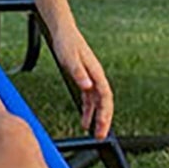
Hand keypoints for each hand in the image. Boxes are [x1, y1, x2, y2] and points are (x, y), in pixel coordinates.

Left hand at [49, 25, 113, 139]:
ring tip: (93, 132)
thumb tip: (88, 87)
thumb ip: (79, 73)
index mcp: (96, 73)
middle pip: (104, 102)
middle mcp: (96, 77)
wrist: (63, 31)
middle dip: (104, 120)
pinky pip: (89, 99)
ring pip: (97, 102)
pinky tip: (84, 120)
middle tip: (100, 136)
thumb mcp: (70, 58)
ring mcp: (91, 78)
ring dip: (96, 117)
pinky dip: (88, 110)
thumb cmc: (67, 42)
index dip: (105, 113)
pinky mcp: (84, 78)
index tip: (102, 127)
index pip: (106, 97)